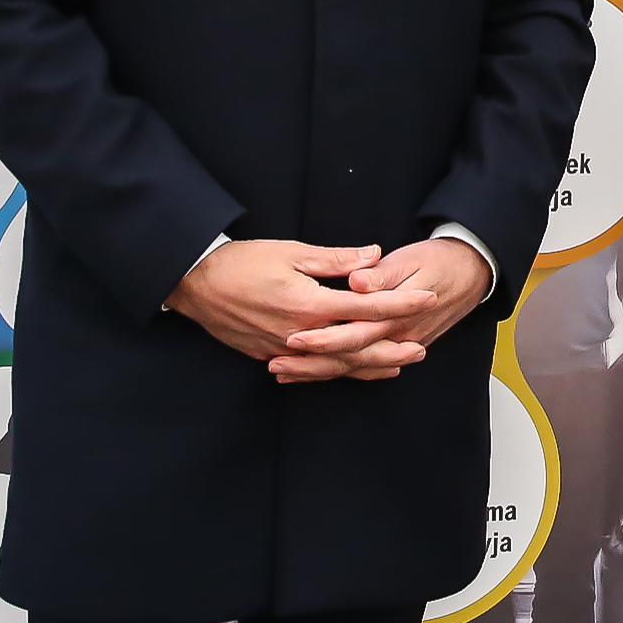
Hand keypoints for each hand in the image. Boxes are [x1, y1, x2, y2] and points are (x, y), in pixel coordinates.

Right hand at [167, 239, 440, 383]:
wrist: (196, 283)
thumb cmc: (242, 261)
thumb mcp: (291, 251)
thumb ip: (336, 259)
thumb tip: (373, 256)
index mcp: (310, 302)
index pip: (366, 305)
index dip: (400, 303)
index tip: (426, 299)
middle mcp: (302, 332)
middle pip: (357, 347)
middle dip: (392, 348)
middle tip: (421, 350)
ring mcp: (285, 348)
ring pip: (336, 365)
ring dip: (369, 366)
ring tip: (397, 366)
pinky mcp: (270, 354)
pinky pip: (311, 369)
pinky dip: (336, 371)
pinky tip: (351, 370)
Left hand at [292, 237, 492, 380]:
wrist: (474, 272)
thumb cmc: (441, 261)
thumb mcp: (412, 259)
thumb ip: (382, 273)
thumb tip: (359, 281)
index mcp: (396, 315)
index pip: (354, 332)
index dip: (323, 338)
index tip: (293, 338)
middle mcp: (397, 337)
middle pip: (349, 357)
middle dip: (311, 363)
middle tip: (276, 363)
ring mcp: (399, 345)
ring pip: (354, 367)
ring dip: (318, 372)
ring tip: (283, 372)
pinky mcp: (398, 346)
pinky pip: (364, 366)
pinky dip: (338, 371)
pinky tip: (311, 373)